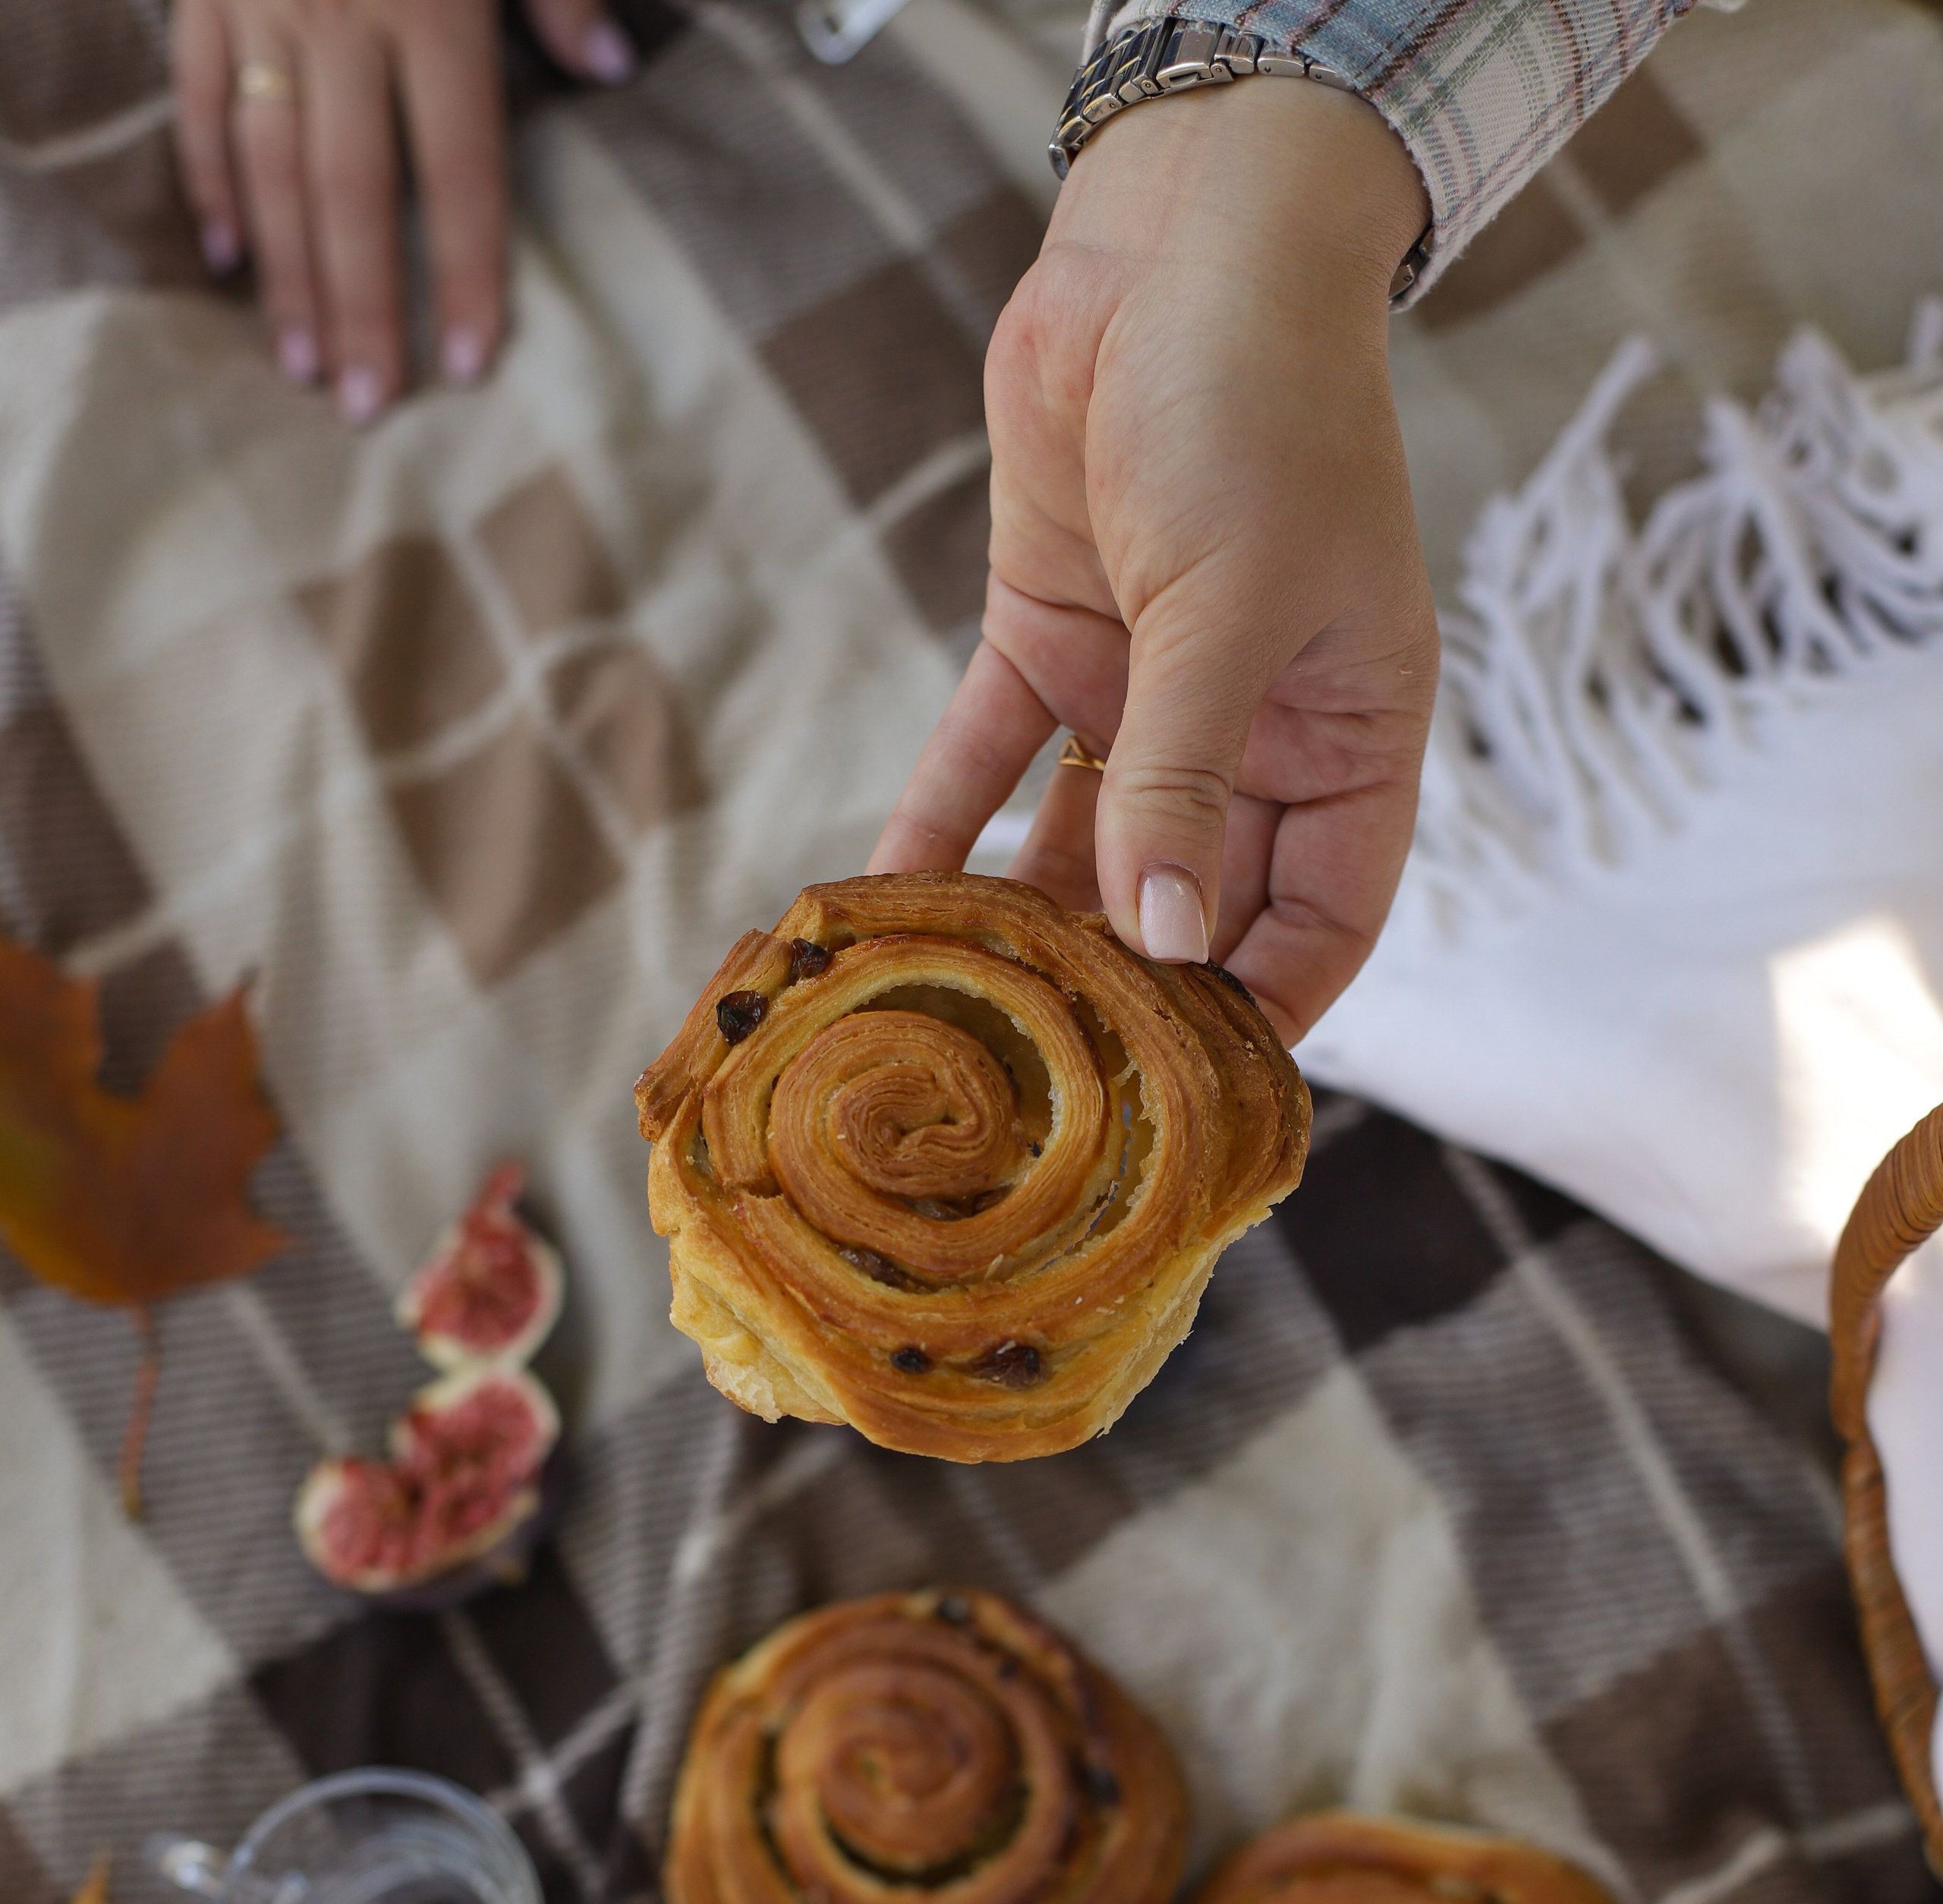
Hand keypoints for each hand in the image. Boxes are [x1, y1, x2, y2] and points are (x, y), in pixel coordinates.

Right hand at [172, 0, 637, 418]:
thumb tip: (616, 68)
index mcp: (434, 6)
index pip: (460, 171)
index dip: (467, 272)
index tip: (469, 364)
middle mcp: (343, 18)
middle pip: (354, 192)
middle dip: (363, 306)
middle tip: (367, 408)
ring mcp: (261, 4)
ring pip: (267, 162)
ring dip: (285, 272)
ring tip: (301, 363)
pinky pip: (196, 95)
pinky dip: (206, 178)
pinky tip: (227, 257)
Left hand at [870, 80, 1438, 1041]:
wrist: (1181, 236)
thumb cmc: (1257, 406)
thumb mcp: (1233, 607)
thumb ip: (1191, 778)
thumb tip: (1171, 945)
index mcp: (1351, 734)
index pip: (1326, 917)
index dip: (1272, 1010)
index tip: (1200, 1104)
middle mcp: (1256, 732)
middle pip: (1197, 898)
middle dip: (1133, 989)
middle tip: (1056, 1089)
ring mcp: (1151, 691)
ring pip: (1088, 845)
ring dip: (1027, 924)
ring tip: (962, 1018)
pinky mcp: (1055, 639)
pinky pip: (996, 760)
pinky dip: (944, 823)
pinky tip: (888, 900)